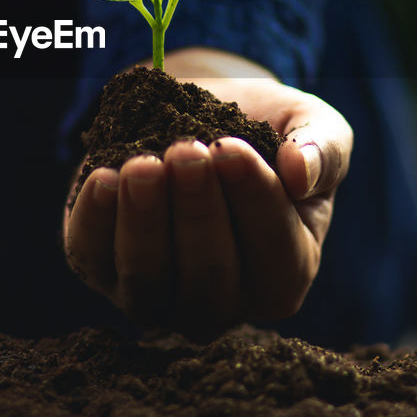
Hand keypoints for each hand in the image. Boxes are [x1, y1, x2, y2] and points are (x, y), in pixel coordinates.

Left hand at [62, 47, 352, 336]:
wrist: (199, 114)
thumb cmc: (264, 131)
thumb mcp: (310, 126)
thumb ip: (324, 148)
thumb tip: (302, 173)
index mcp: (285, 274)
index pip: (276, 257)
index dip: (254, 203)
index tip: (232, 148)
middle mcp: (223, 302)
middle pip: (210, 279)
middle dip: (197, 212)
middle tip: (187, 149)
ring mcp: (158, 295)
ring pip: (149, 281)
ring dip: (144, 222)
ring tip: (143, 164)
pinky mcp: (102, 270)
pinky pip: (93, 259)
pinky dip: (96, 222)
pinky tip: (103, 178)